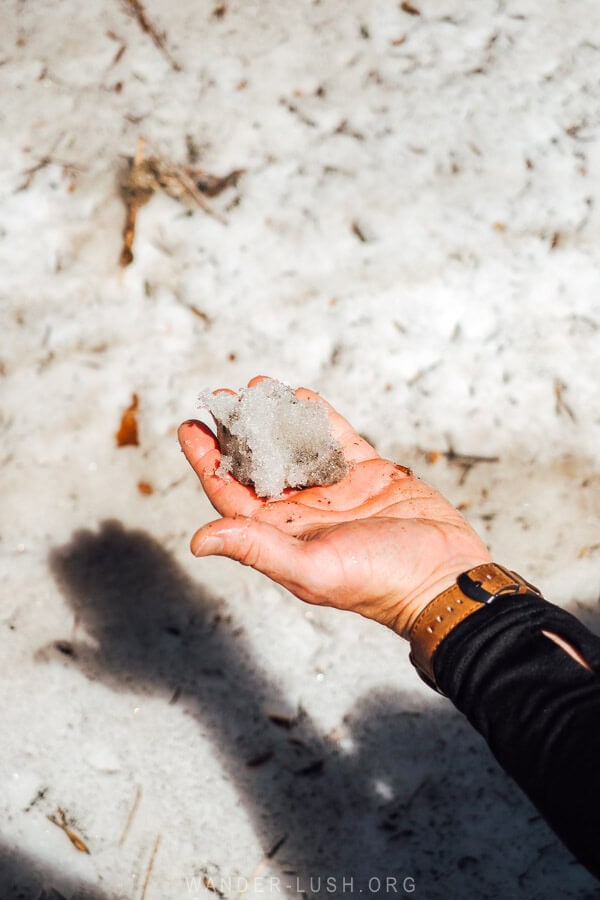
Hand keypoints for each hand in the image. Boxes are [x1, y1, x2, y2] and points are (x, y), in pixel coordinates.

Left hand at [178, 378, 490, 638]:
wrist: (445, 577)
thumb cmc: (381, 582)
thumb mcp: (313, 568)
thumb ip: (257, 549)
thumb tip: (198, 541)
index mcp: (282, 535)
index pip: (231, 493)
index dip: (207, 460)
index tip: (190, 426)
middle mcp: (304, 512)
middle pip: (259, 465)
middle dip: (239, 431)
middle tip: (225, 397)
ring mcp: (338, 492)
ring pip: (297, 447)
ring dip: (276, 419)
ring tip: (259, 386)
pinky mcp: (371, 476)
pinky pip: (338, 440)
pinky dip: (320, 418)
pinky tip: (302, 396)